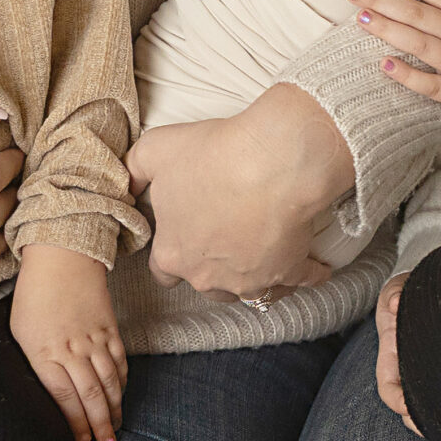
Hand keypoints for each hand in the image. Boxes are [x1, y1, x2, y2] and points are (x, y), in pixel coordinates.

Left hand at [10, 244, 128, 440]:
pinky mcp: (110, 328)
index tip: (80, 439)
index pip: (64, 397)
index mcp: (45, 352)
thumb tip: (44, 392)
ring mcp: (94, 339)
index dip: (74, 422)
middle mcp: (72, 349)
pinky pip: (120, 361)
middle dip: (99, 424)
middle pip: (91, 395)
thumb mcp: (20, 332)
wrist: (62, 257)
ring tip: (116, 428)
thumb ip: (34, 362)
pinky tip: (121, 395)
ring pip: (110, 382)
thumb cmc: (33, 295)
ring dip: (115, 408)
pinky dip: (122, 381)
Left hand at [125, 85, 350, 297]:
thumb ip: (134, 170)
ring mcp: (251, 279)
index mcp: (173, 253)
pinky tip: (315, 265)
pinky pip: (301, 281)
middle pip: (205, 285)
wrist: (274, 159)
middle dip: (212, 267)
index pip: (162, 270)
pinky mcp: (291, 271)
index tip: (184, 235)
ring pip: (250, 290)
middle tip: (225, 237)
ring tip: (264, 252)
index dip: (172, 251)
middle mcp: (208, 277)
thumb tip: (125, 184)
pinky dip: (309, 274)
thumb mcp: (156, 150)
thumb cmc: (213, 155)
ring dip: (254, 274)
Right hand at [372, 271, 417, 434]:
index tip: (408, 407)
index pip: (388, 387)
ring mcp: (430, 372)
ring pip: (431, 403)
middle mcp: (408, 370)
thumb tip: (397, 304)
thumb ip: (395, 294)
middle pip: (409, 405)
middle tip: (436, 429)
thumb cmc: (410, 292)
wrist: (430, 289)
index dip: (397, 400)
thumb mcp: (399, 289)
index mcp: (392, 356)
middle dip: (420, 420)